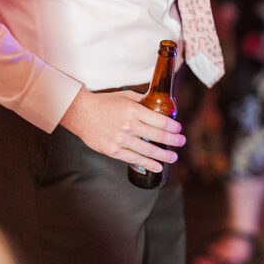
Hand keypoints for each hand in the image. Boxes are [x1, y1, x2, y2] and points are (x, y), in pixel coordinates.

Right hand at [59, 89, 185, 172]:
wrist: (81, 113)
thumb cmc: (104, 103)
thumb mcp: (126, 96)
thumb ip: (143, 101)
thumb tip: (159, 105)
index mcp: (134, 110)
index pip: (161, 121)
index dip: (174, 127)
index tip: (179, 130)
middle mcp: (129, 125)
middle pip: (159, 136)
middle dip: (174, 141)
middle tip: (182, 142)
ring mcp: (121, 139)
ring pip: (149, 150)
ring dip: (165, 155)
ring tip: (174, 157)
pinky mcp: (114, 151)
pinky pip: (135, 159)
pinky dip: (149, 164)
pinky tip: (158, 166)